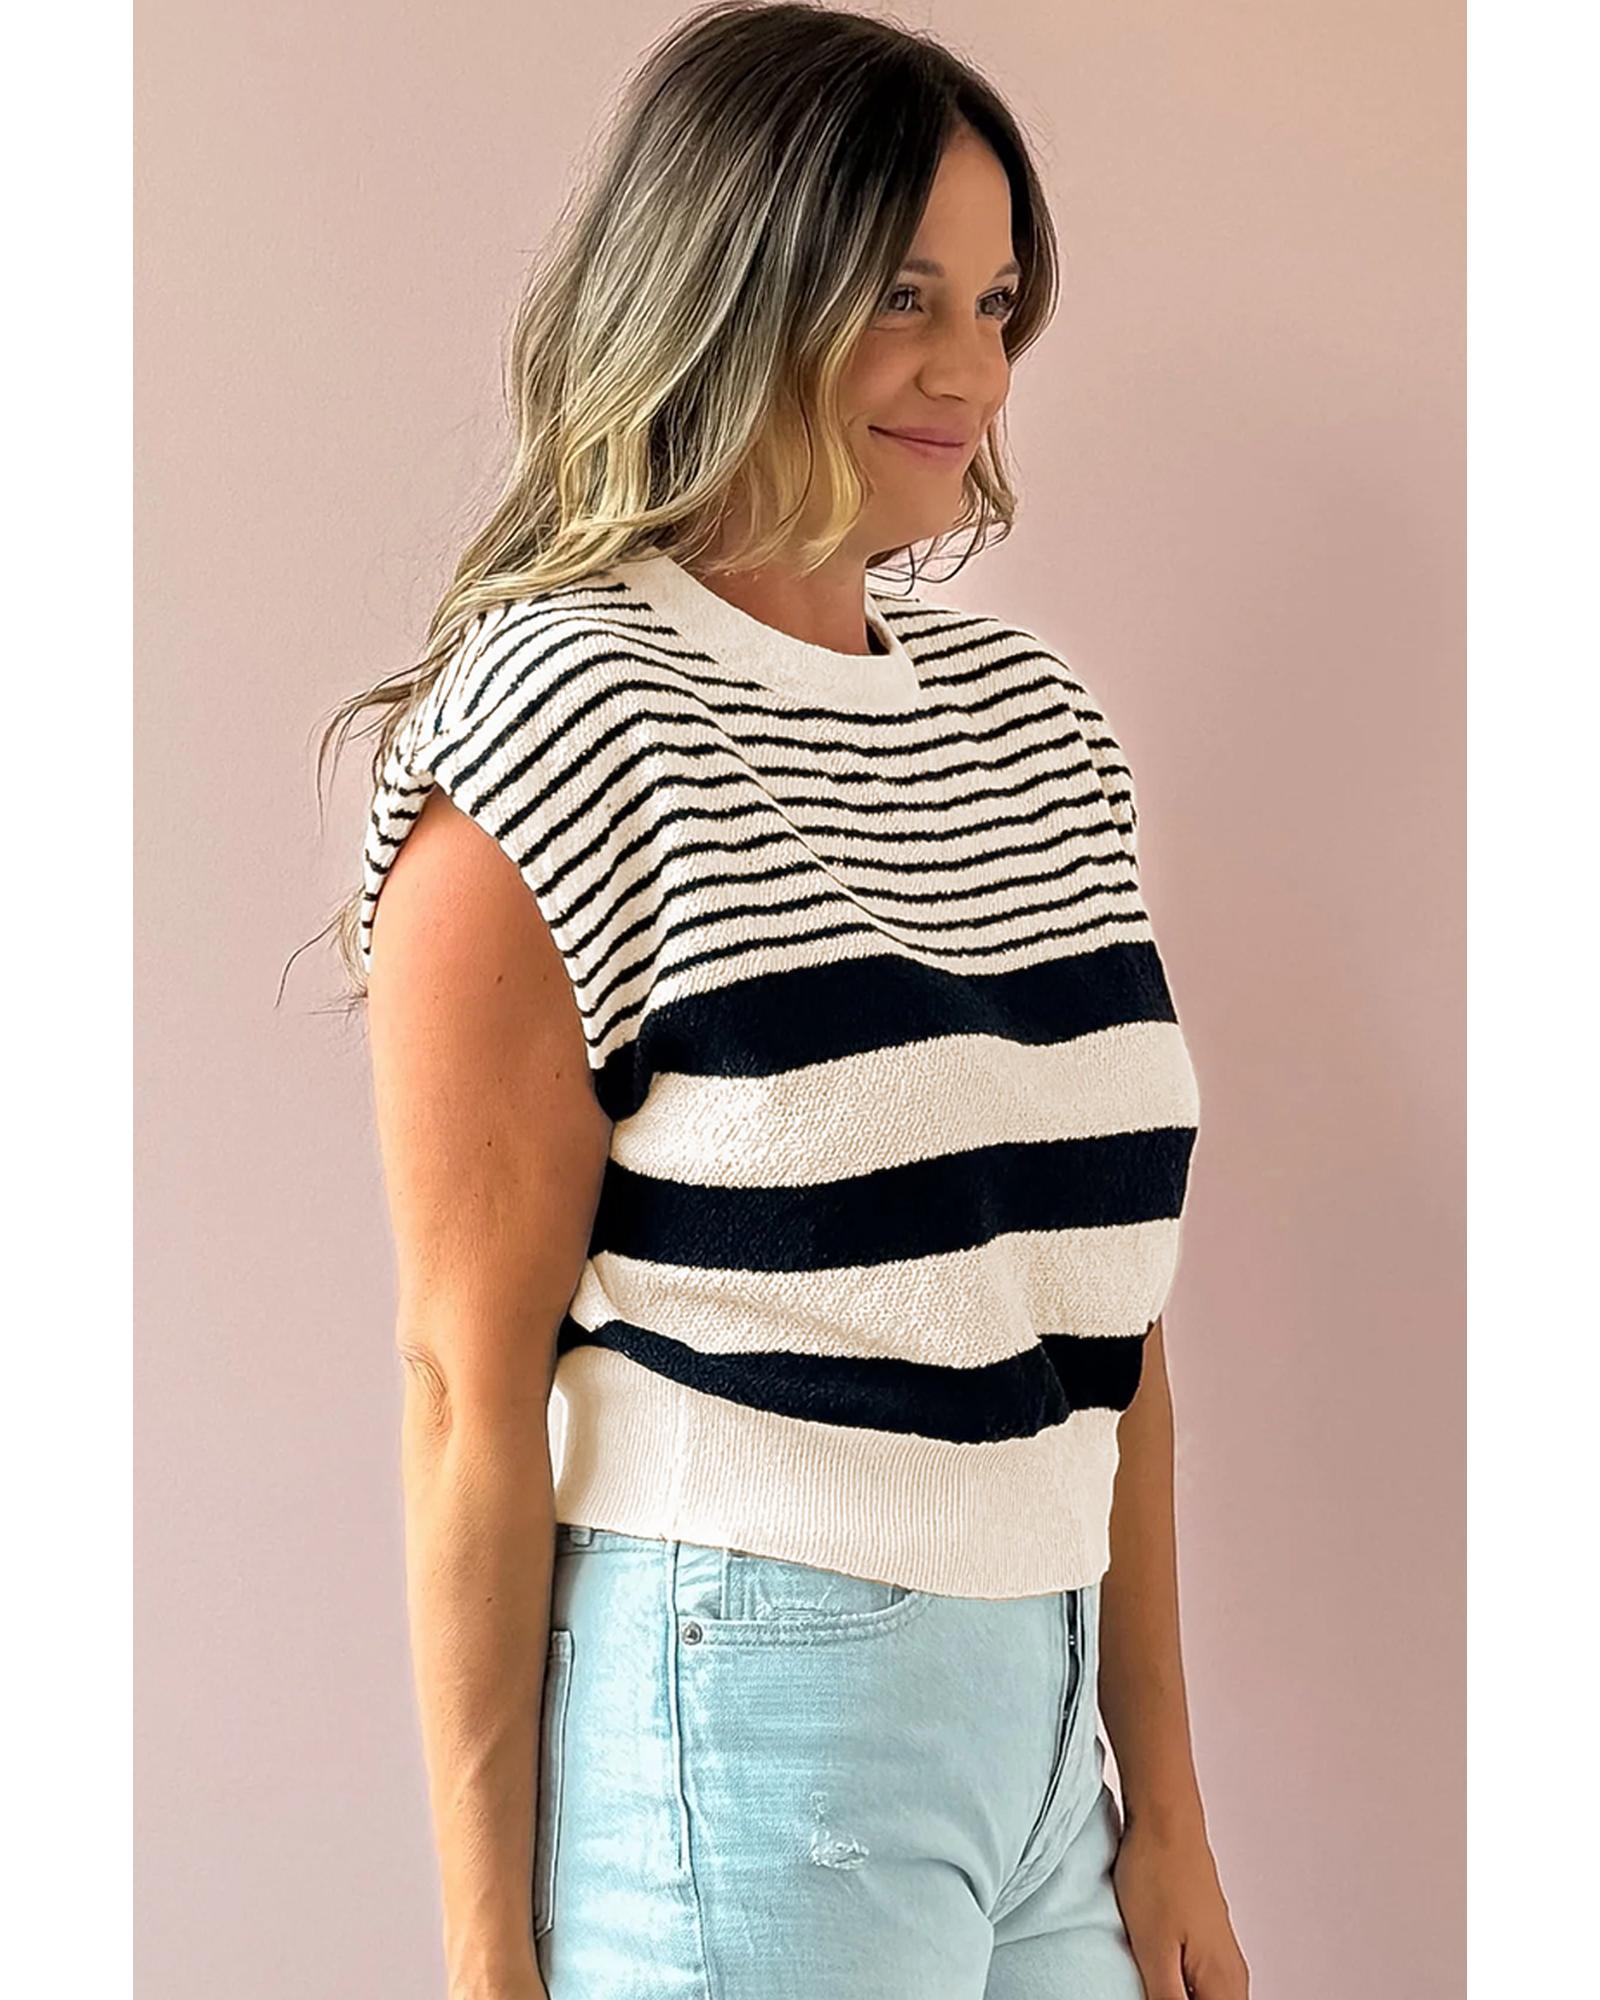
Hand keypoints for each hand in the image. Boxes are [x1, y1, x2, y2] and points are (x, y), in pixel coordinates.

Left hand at [1111, 1811, 1249, 1999]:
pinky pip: (1199, 1980)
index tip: (1155, 1996)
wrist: (1164, 1818)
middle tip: (1149, 1987)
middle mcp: (1231, 1972)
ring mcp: (1220, 1952)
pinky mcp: (1205, 1936)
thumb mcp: (1154, 1953)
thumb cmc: (1158, 1874)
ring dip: (1178, 1997)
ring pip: (1206, 1998)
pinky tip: (1154, 1975)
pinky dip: (1180, 1986)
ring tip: (1149, 1982)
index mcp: (1224, 1984)